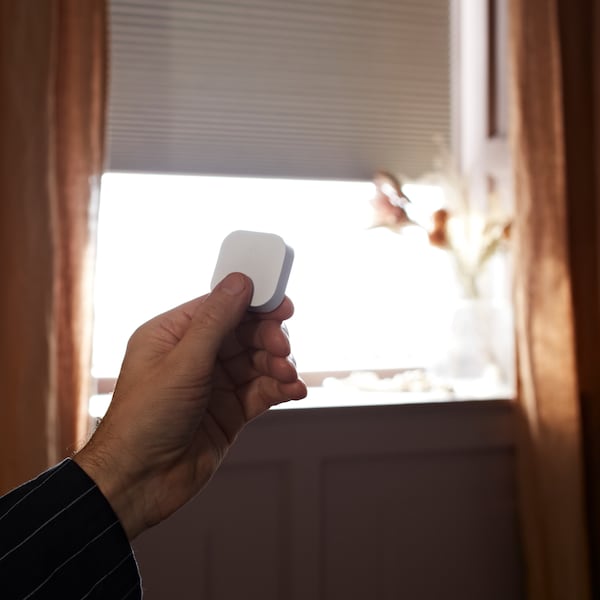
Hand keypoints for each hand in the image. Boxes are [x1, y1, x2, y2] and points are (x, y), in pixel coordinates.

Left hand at [75, 273, 306, 538]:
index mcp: (173, 334)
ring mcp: (215, 384)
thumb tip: (240, 281)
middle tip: (282, 350)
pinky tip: (293, 390)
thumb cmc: (144, 420)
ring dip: (278, 365)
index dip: (254, 304)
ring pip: (258, 362)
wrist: (138, 483)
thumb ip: (216, 321)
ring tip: (287, 375)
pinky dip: (281, 388)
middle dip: (268, 338)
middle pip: (245, 333)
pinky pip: (263, 391)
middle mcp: (196, 356)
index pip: (221, 307)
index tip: (282, 307)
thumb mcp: (183, 363)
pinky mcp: (231, 411)